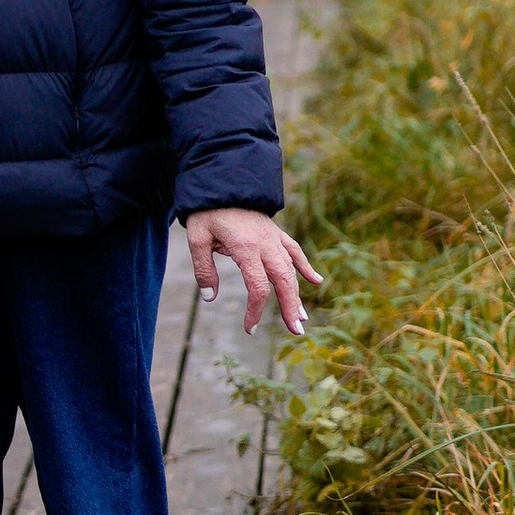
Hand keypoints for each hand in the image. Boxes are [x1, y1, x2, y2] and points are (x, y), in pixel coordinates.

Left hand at [183, 207, 320, 338]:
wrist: (221, 181)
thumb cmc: (206, 211)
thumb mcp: (197, 239)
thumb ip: (203, 269)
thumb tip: (210, 298)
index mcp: (246, 248)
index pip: (258, 287)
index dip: (255, 311)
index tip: (250, 329)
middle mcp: (265, 244)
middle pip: (283, 281)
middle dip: (290, 308)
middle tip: (297, 332)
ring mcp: (273, 238)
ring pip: (291, 269)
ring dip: (297, 294)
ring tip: (302, 318)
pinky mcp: (275, 232)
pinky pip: (294, 250)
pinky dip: (305, 266)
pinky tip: (316, 281)